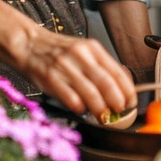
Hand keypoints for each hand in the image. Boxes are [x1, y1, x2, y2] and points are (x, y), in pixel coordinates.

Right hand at [18, 30, 134, 116]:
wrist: (28, 44)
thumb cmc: (57, 51)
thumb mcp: (83, 51)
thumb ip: (100, 66)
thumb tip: (120, 87)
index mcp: (92, 48)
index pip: (117, 72)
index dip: (127, 90)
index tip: (131, 101)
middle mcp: (80, 56)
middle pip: (107, 84)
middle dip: (117, 102)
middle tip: (119, 111)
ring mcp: (65, 67)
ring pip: (91, 94)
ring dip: (100, 109)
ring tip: (103, 116)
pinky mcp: (51, 79)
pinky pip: (71, 99)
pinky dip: (80, 108)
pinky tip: (82, 109)